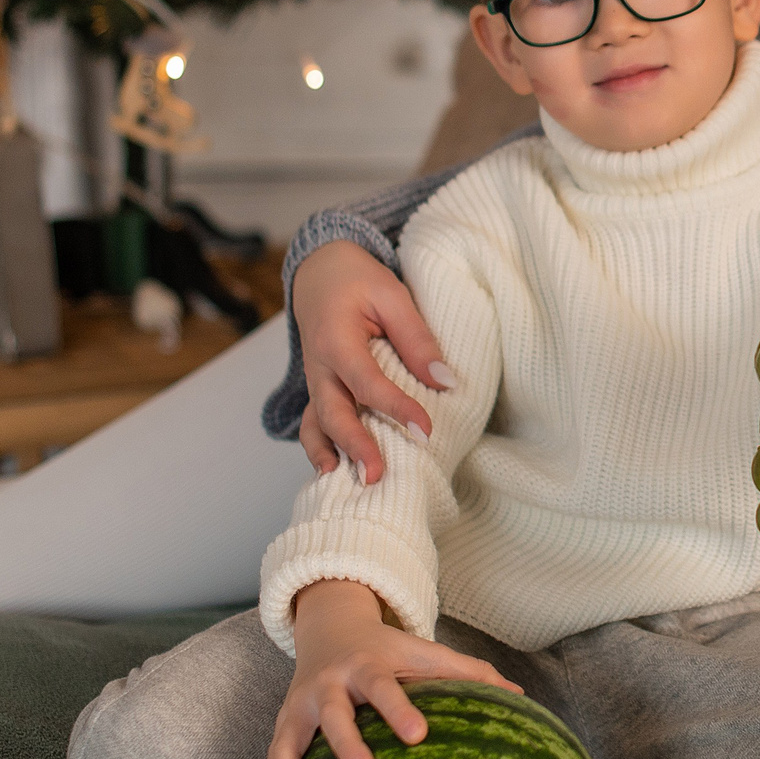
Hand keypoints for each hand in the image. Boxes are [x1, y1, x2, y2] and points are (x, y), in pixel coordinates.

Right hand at [255, 579, 522, 758]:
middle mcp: (329, 686)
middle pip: (334, 715)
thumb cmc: (388, 650)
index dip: (400, 709)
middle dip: (345, 744)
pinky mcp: (282, 726)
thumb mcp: (424, 652)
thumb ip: (468, 671)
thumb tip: (520, 695)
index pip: (385, 687)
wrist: (330, 629)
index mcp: (367, 667)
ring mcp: (300, 708)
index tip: (419, 734)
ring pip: (288, 744)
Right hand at [293, 241, 448, 482]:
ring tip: (349, 485)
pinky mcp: (319, 390)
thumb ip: (417, 339)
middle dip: (355, 446)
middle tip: (378, 476)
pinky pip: (314, 423)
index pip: (367, 382)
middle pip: (333, 413)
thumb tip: (445, 382)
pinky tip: (334, 474)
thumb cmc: (359, 282)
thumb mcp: (392, 296)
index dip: (396, 409)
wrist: (321, 272)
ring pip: (316, 424)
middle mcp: (319, 367)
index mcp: (336, 339)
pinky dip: (320, 449)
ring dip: (332, 455)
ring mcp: (315, 381)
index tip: (426, 431)